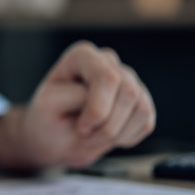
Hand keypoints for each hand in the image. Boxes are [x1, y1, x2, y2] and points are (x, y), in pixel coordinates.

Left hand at [0, 41, 155, 169]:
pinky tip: (106, 137)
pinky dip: (126, 138)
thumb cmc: (48, 119)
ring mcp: (128, 80)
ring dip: (117, 134)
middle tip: (85, 136)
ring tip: (93, 137)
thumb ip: (74, 96)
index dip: (98, 109)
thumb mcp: (47, 107)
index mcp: (82, 56)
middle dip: (107, 126)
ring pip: (142, 109)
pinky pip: (146, 123)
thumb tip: (106, 97)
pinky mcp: (140, 101)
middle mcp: (108, 62)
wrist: (55, 137)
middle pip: (128, 92)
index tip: (81, 127)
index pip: (107, 77)